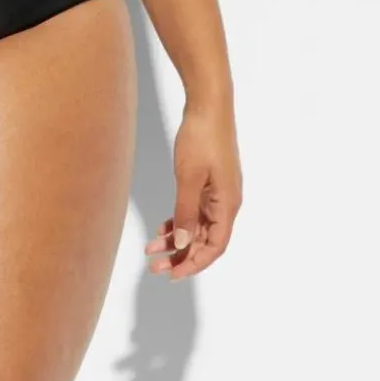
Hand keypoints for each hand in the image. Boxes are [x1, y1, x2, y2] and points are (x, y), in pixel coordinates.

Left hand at [145, 99, 241, 280]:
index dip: (195, 263)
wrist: (208, 105)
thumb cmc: (202, 138)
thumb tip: (183, 244)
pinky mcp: (209, 183)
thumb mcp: (189, 178)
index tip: (173, 274)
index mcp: (227, 204)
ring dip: (176, 240)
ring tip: (152, 249)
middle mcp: (226, 202)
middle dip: (181, 256)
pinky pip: (194, 211)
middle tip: (155, 267)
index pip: (215, 246)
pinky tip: (162, 229)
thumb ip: (186, 212)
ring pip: (197, 226)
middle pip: (205, 240)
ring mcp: (218, 192)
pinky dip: (179, 221)